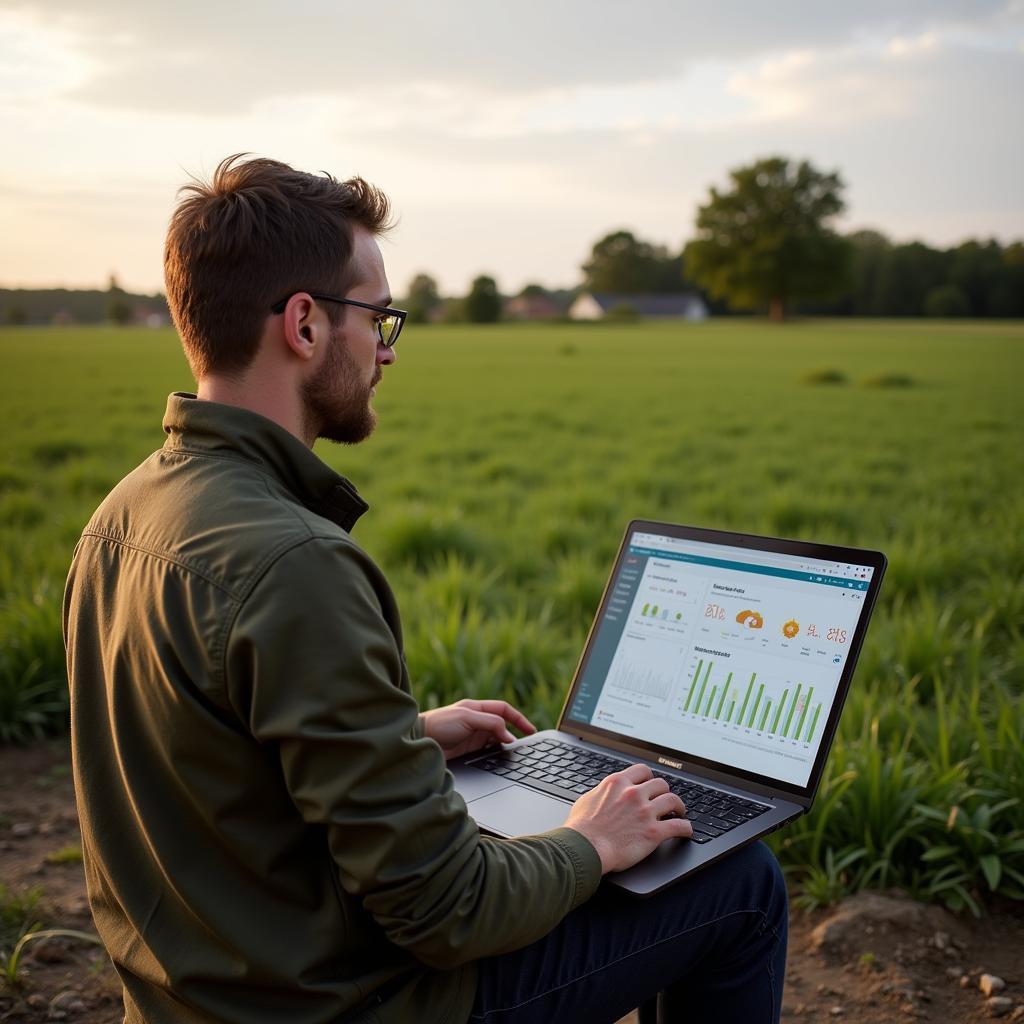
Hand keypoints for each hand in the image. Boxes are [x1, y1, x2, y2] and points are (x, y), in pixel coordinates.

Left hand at [420, 699, 536, 759]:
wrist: (419, 740)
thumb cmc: (439, 724)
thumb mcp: (467, 718)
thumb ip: (490, 724)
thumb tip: (509, 736)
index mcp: (477, 708)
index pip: (504, 710)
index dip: (518, 718)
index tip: (530, 730)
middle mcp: (476, 721)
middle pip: (502, 724)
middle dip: (515, 732)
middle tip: (527, 742)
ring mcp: (473, 735)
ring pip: (496, 738)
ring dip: (505, 744)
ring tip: (514, 752)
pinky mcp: (468, 749)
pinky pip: (488, 750)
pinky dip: (496, 753)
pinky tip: (499, 758)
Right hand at [564, 763, 692, 873]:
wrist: (584, 848)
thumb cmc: (581, 828)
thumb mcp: (587, 799)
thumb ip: (601, 793)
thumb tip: (604, 793)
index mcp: (617, 783)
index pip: (642, 770)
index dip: (650, 777)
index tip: (651, 784)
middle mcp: (633, 793)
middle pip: (661, 783)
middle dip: (664, 792)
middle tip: (664, 800)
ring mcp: (645, 812)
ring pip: (673, 800)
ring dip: (678, 807)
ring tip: (679, 812)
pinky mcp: (653, 832)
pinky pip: (679, 826)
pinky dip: (686, 828)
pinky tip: (686, 830)